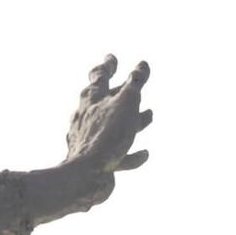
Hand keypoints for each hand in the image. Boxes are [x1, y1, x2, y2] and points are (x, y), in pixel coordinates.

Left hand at [62, 55, 152, 194]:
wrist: (86, 176)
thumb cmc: (106, 135)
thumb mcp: (126, 103)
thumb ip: (135, 83)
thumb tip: (143, 64)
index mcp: (91, 98)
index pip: (99, 75)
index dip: (108, 65)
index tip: (112, 58)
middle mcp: (86, 116)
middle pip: (106, 101)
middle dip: (123, 94)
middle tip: (133, 87)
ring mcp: (89, 139)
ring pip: (113, 126)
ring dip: (132, 120)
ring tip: (149, 117)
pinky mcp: (95, 160)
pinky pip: (116, 153)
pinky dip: (131, 151)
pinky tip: (144, 154)